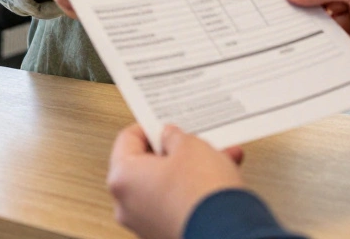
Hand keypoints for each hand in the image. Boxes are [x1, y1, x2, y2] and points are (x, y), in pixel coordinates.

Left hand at [107, 124, 245, 238]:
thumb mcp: (190, 146)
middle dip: (176, 151)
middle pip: (147, 166)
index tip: (166, 123)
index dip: (150, 126)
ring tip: (218, 157)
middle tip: (194, 140)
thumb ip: (175, 136)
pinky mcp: (166, 234)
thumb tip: (171, 138)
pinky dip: (194, 191)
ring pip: (166, 186)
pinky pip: (177, 205)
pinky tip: (220, 179)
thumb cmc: (201, 194)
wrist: (227, 232)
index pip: (127, 139)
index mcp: (122, 178)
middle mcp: (127, 205)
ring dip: (191, 170)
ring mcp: (146, 224)